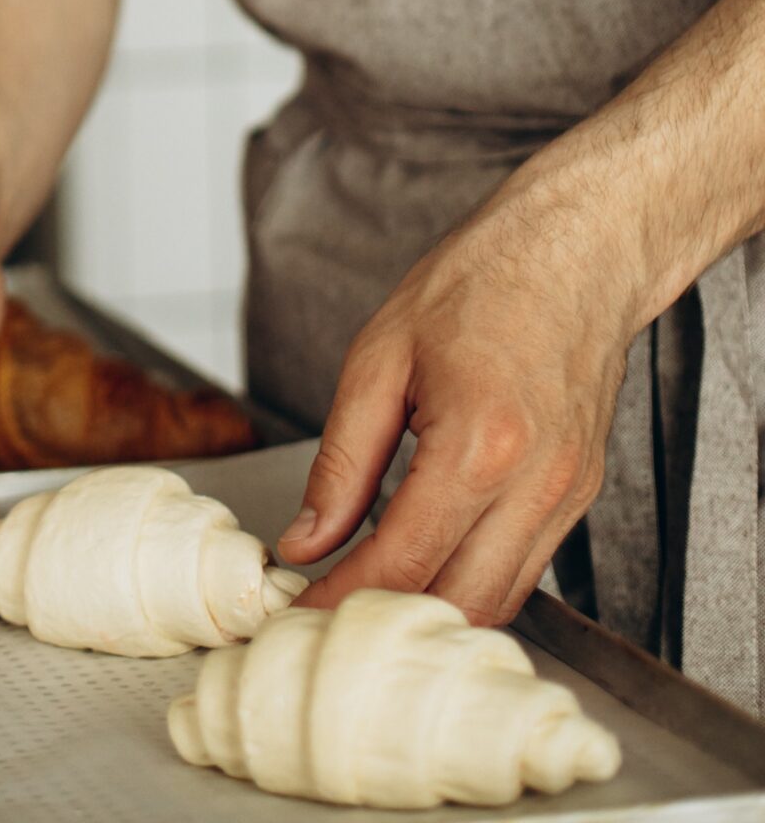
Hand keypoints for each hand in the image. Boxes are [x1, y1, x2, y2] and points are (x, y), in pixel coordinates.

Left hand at [277, 177, 639, 625]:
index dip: (340, 599)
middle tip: (318, 616)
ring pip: (498, 600)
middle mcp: (537, 484)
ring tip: (359, 597)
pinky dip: (467, 582)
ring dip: (429, 611)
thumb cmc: (479, 285)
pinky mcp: (580, 495)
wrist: (575, 253)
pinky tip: (419, 568)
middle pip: (456, 601)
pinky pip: (523, 569)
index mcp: (481, 447)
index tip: (293, 613)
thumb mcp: (379, 359)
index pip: (402, 562)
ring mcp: (569, 495)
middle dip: (383, 620)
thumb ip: (341, 462)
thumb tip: (306, 540)